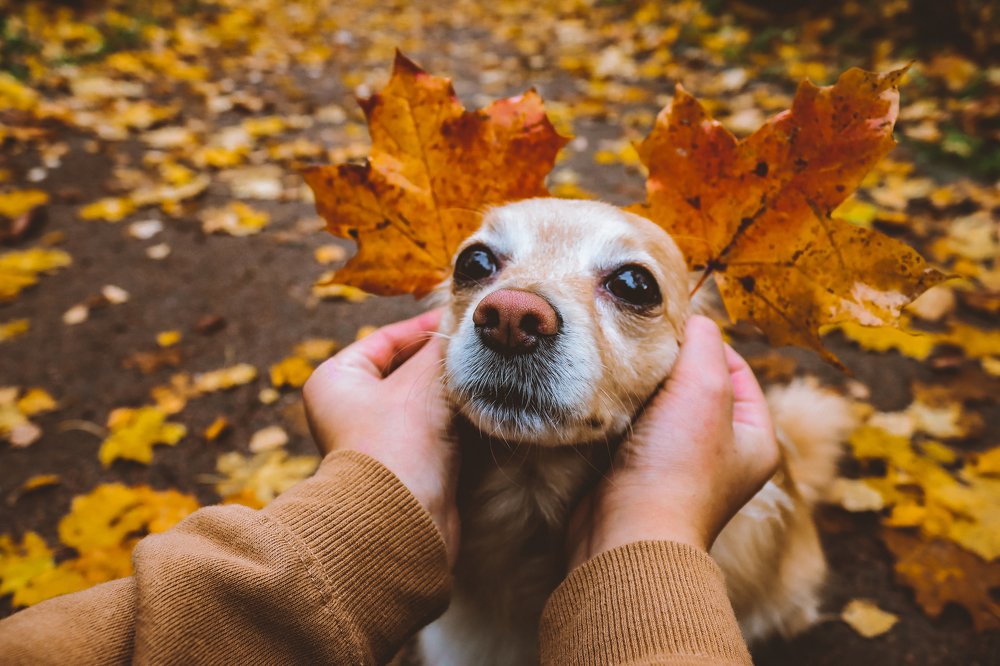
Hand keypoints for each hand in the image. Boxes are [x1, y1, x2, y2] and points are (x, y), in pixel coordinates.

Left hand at [302, 309, 458, 561]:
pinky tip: (483, 404)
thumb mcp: (422, 383)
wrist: (402, 521)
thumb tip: (463, 321)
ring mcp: (376, 438)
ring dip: (453, 389)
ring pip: (423, 400)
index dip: (425, 326)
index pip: (385, 339)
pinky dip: (456, 417)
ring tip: (487, 370)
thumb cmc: (398, 445)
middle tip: (480, 344)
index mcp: (337, 380)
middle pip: (405, 369)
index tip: (462, 318)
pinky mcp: (403, 464)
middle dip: (442, 360)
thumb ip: (443, 348)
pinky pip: (434, 429)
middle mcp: (349, 408)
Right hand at [568, 315, 779, 568]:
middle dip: (667, 364)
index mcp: (754, 439)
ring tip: (622, 372)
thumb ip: (704, 344)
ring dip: (640, 387)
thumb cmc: (676, 468)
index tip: (669, 329)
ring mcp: (678, 466)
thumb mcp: (704, 389)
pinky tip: (606, 400)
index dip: (705, 343)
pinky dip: (619, 412)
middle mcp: (721, 455)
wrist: (627, 534)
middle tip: (640, 347)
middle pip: (695, 386)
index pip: (736, 369)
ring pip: (659, 405)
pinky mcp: (638, 475)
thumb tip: (695, 321)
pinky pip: (631, 428)